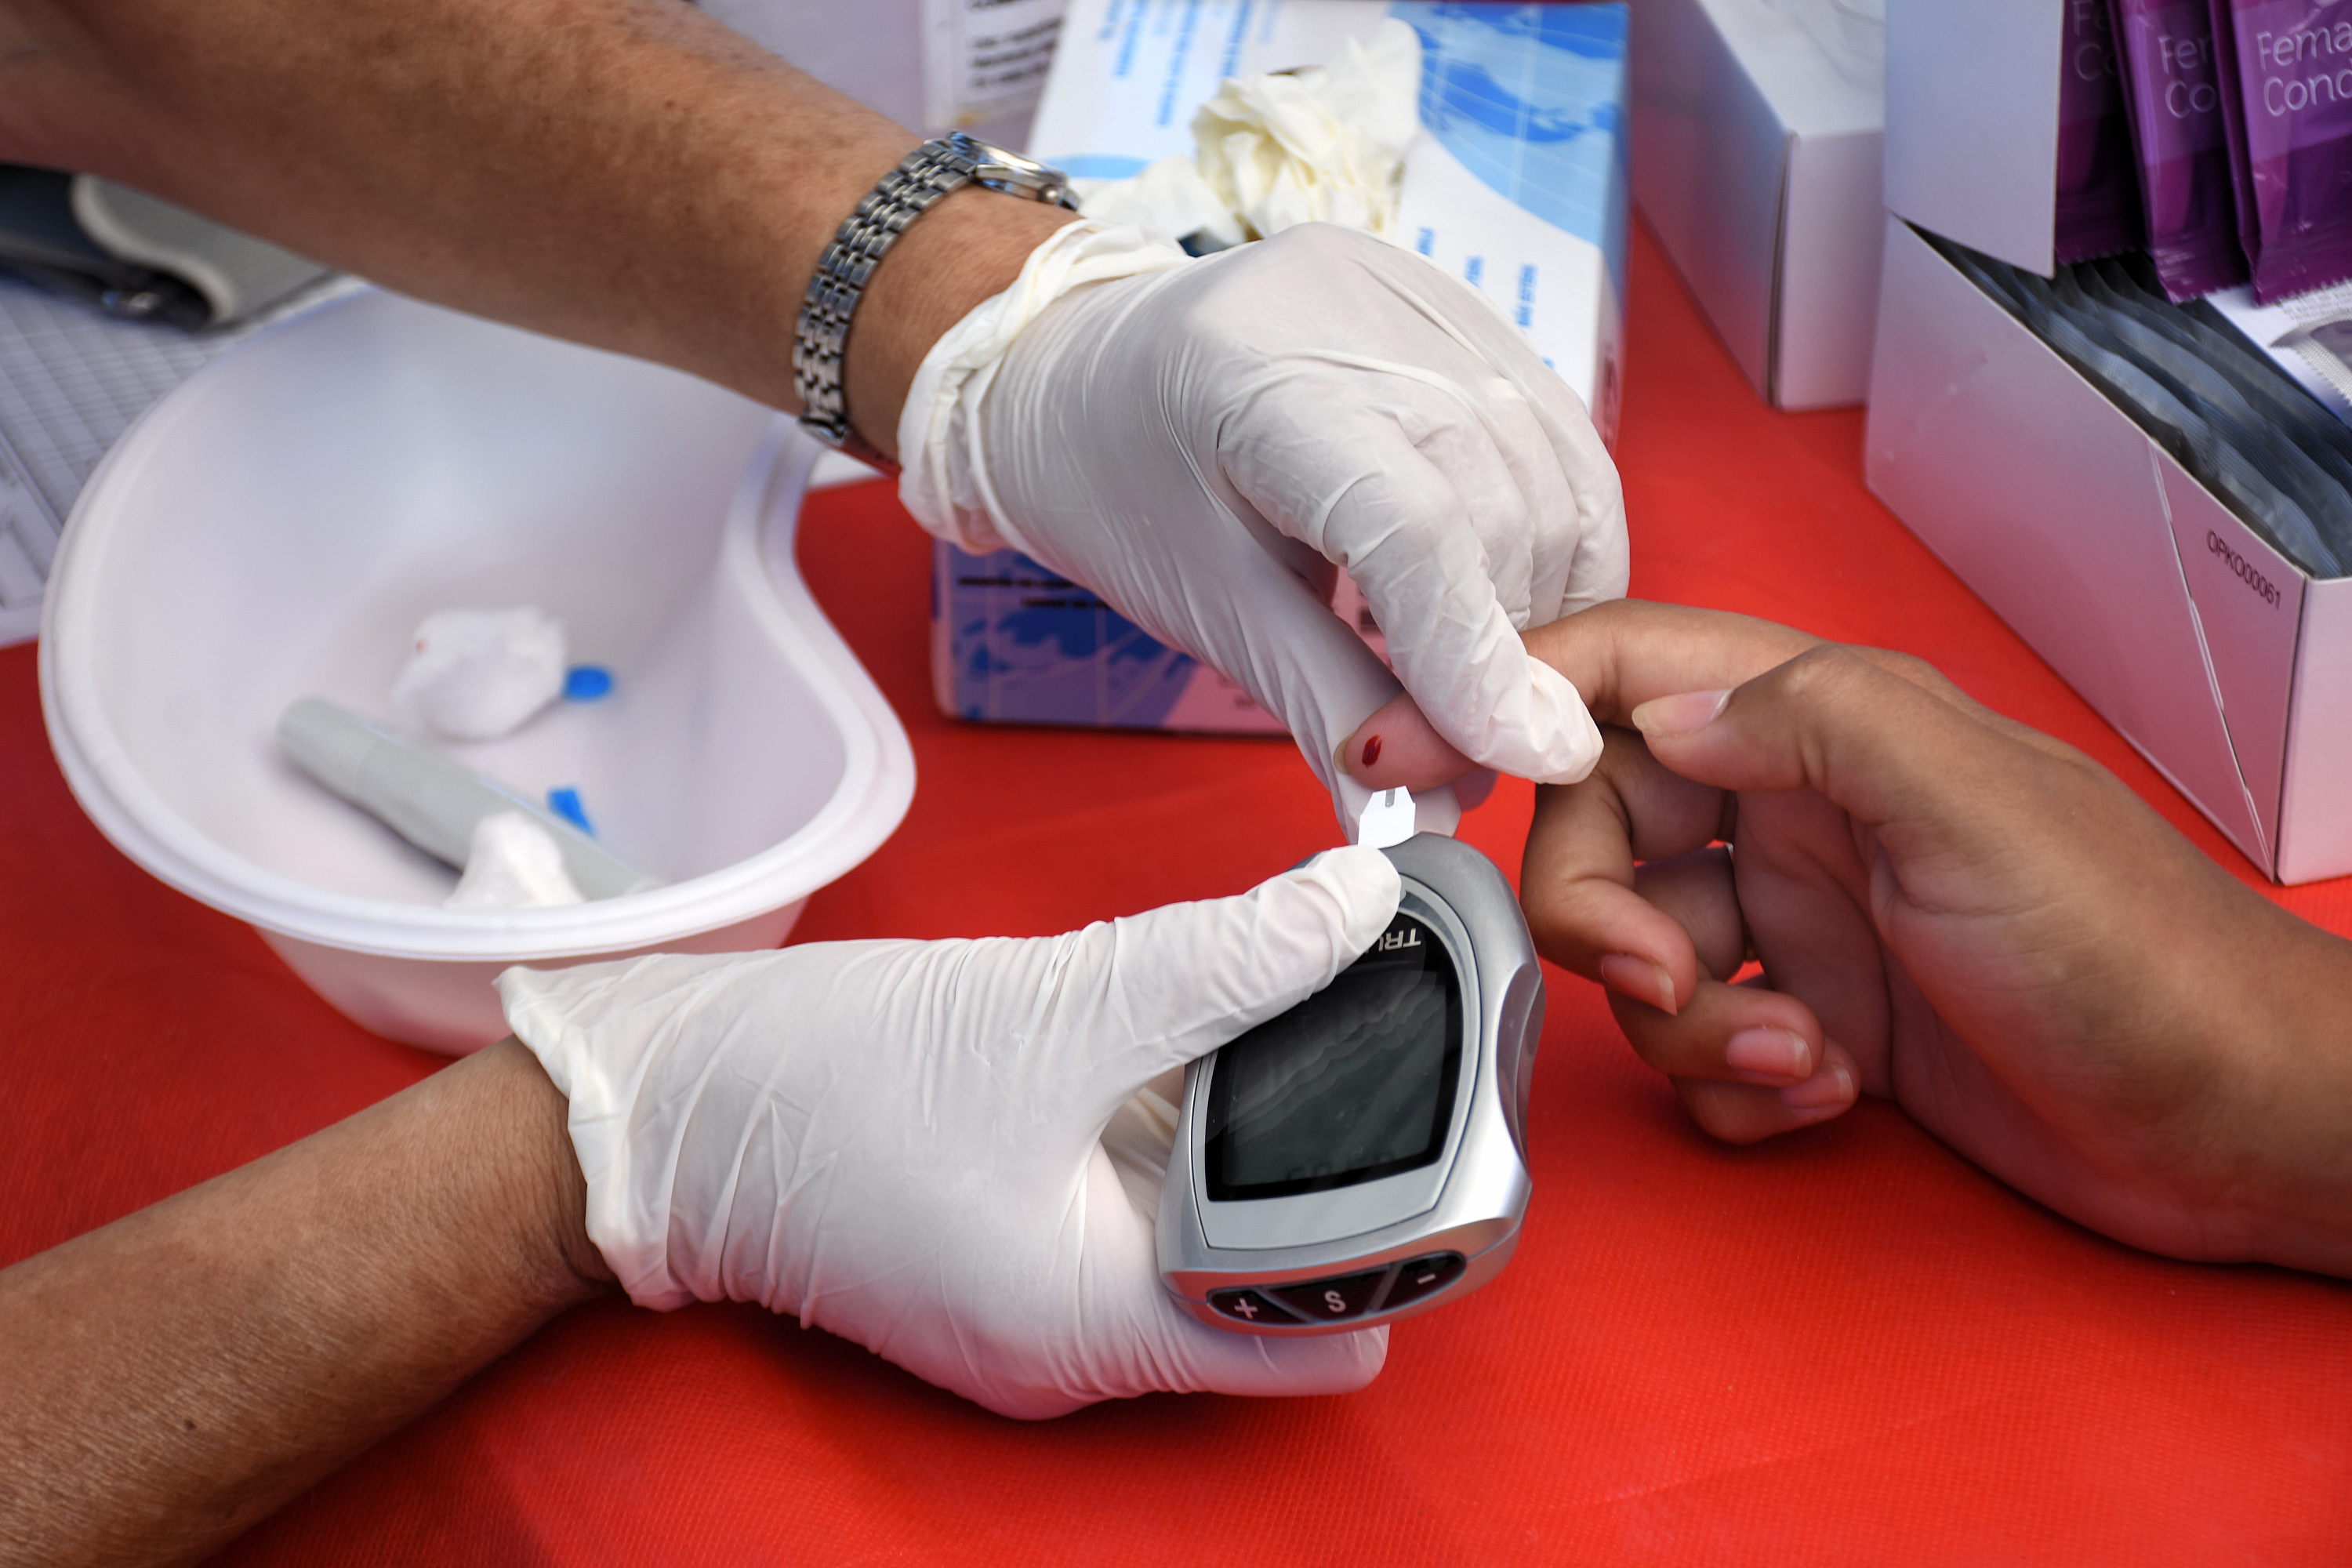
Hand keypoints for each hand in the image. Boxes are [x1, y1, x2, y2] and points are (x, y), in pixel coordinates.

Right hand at [497, 849, 1401, 1417]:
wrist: (653, 1100)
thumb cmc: (824, 1082)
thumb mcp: (1054, 1008)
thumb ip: (1225, 960)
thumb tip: (1359, 902)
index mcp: (1101, 1331)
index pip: (1323, 1330)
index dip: (1392, 1229)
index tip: (1427, 1109)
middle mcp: (1080, 1342)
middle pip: (1267, 1269)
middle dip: (1310, 1155)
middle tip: (1345, 1023)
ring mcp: (1036, 1297)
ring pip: (1193, 1219)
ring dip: (1226, 1124)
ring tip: (1240, 1010)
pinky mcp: (1003, 1241)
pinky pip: (1119, 1192)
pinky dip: (1152, 1119)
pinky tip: (1142, 1031)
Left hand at [899, 221, 1626, 827]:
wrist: (1080, 364)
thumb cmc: (1116, 481)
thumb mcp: (1203, 605)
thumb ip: (1323, 702)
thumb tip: (1420, 818)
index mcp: (1254, 373)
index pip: (1414, 527)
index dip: (1476, 659)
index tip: (1521, 760)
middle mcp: (1354, 309)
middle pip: (1500, 504)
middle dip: (1510, 649)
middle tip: (1476, 752)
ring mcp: (1417, 293)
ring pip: (1554, 473)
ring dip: (1545, 601)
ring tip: (1479, 683)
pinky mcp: (1456, 302)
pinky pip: (1558, 434)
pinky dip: (1554, 538)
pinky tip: (1502, 601)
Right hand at [1346, 601, 2351, 1275]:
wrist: (2239, 1129)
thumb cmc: (2136, 956)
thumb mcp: (1972, 804)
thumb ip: (1806, 720)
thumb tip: (1653, 707)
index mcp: (1823, 726)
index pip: (1620, 670)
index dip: (1496, 694)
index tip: (1395, 752)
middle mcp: (1797, 814)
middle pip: (1598, 835)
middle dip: (1604, 922)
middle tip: (1677, 987)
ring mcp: (1807, 924)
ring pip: (1641, 960)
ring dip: (1694, 1032)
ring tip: (1808, 1063)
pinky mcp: (1821, 1025)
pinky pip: (1701, 1052)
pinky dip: (1737, 1091)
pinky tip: (1829, 1096)